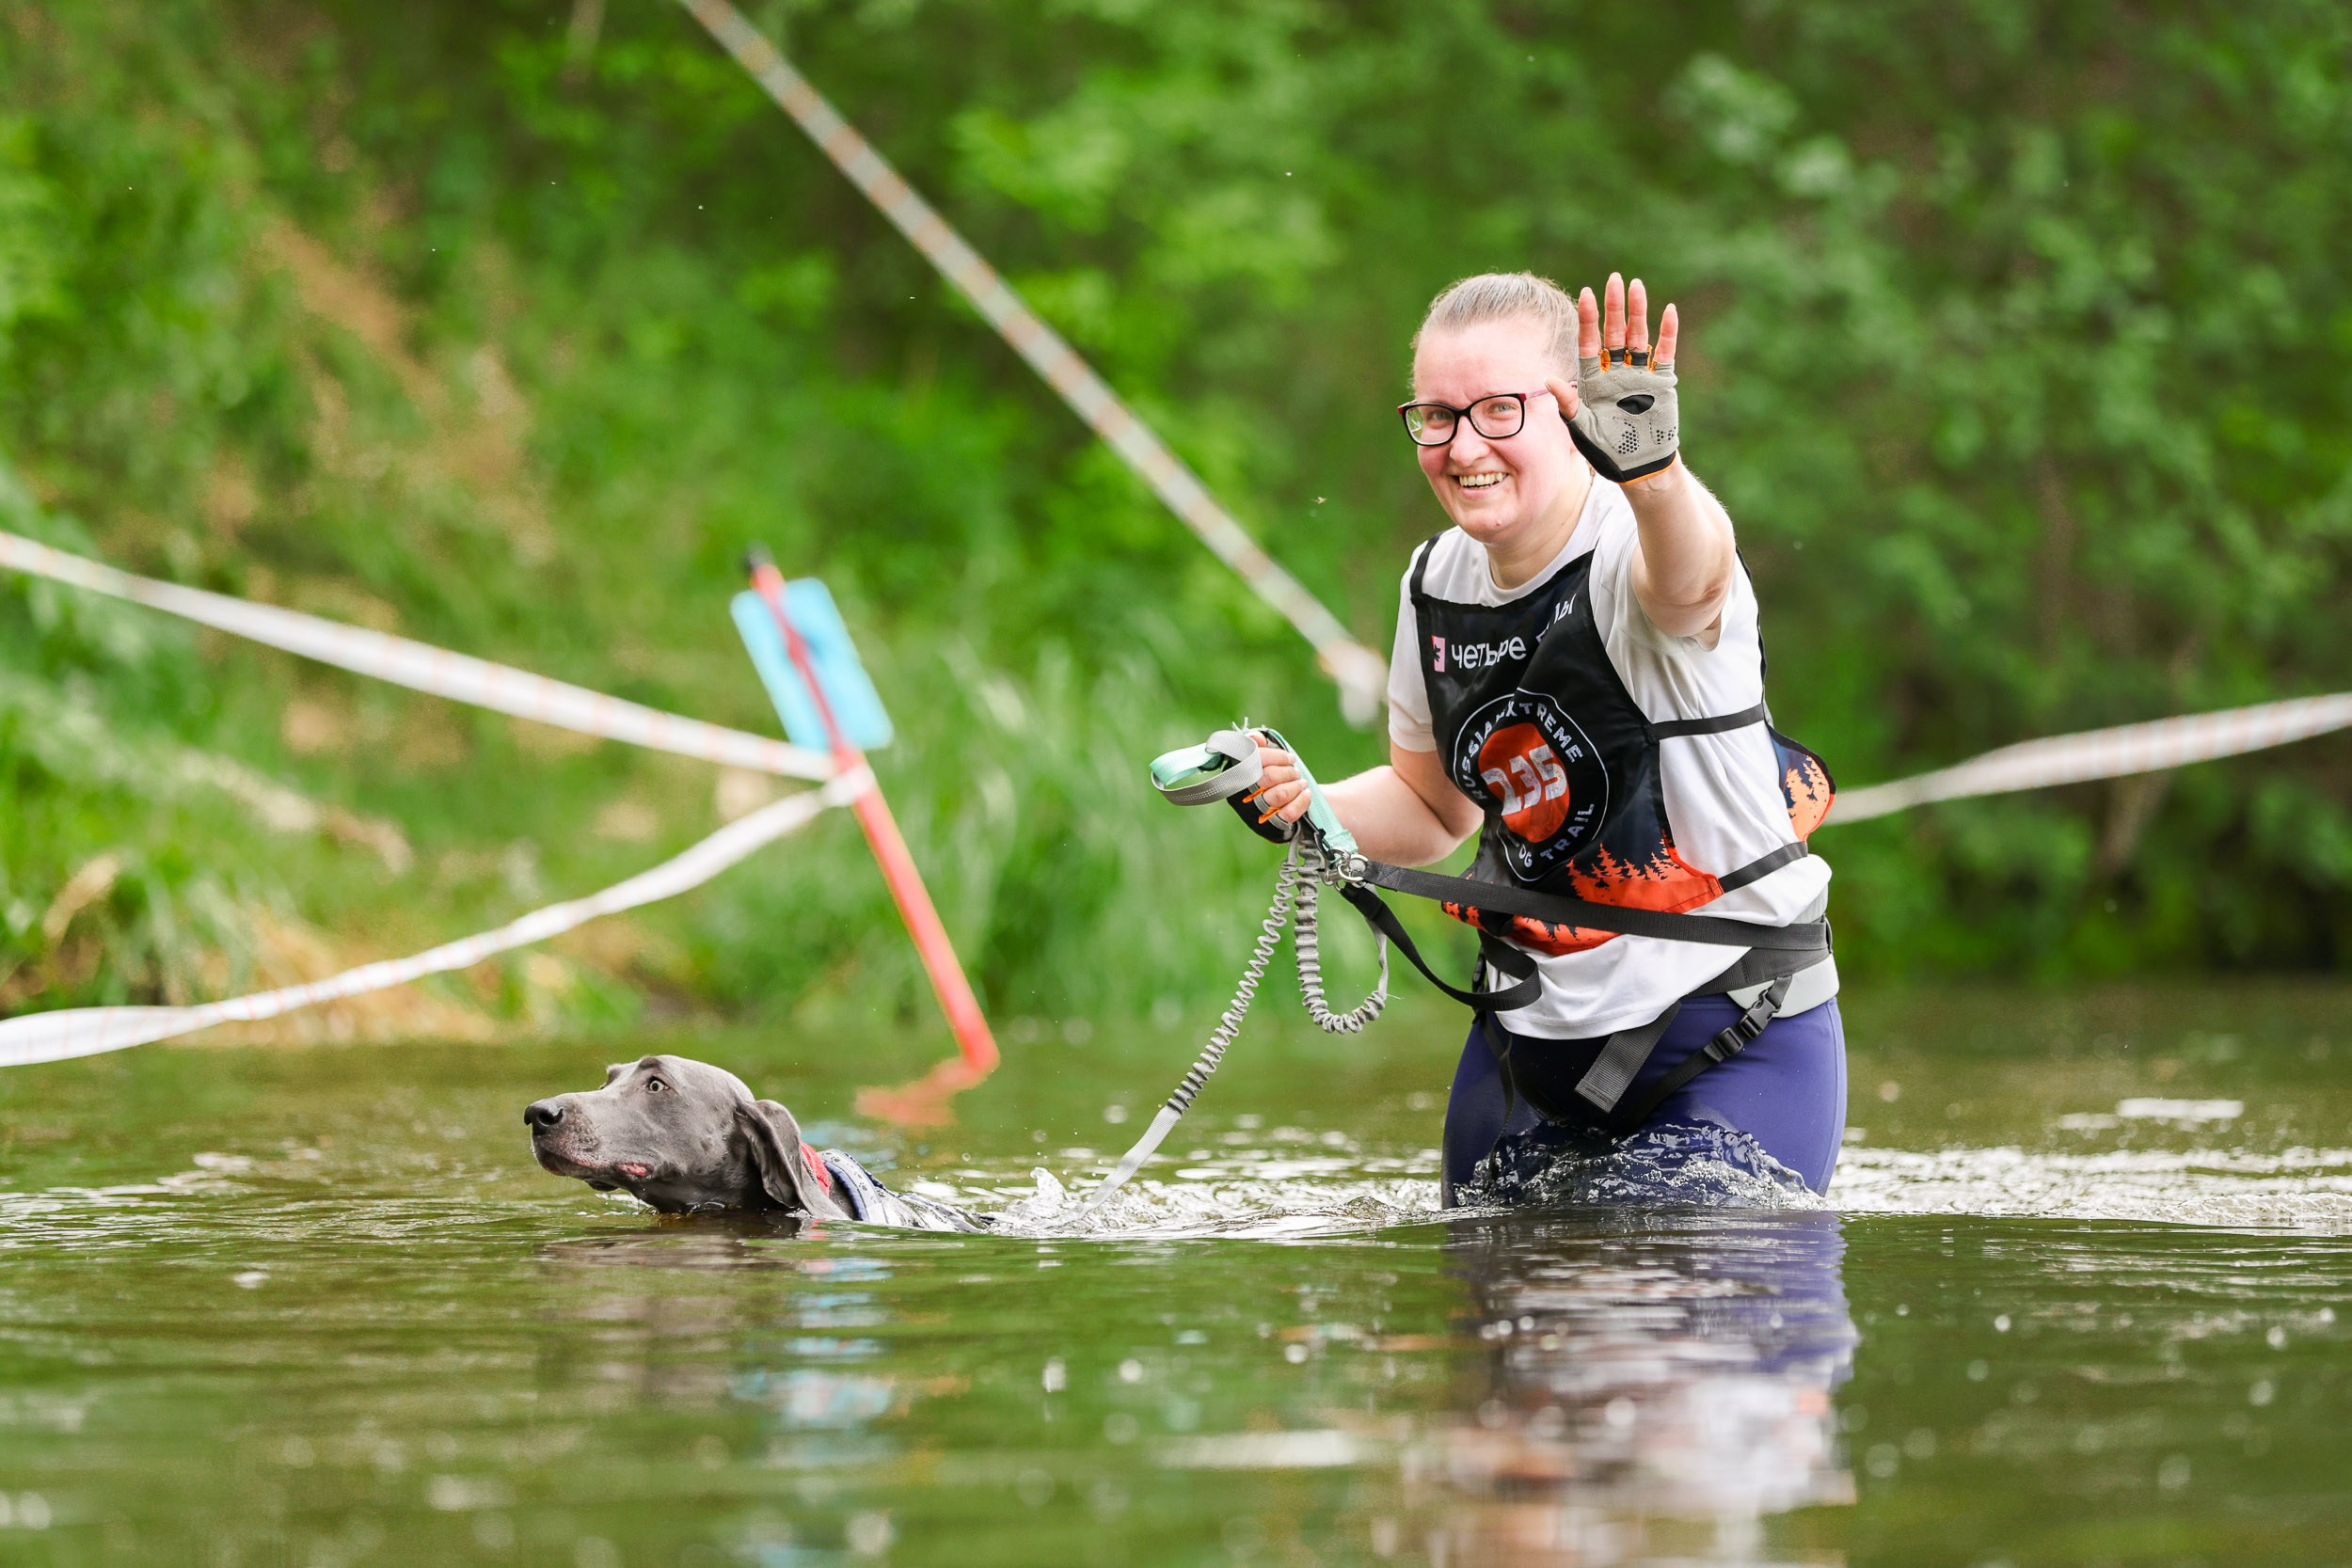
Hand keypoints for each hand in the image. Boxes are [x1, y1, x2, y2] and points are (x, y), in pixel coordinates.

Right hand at [1234, 734, 1307, 841]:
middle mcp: (1241, 797)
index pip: (1256, 760)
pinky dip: (1302, 801)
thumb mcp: (1266, 758)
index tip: (1290, 758)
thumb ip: (1258, 744)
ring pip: (1279, 794)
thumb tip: (1256, 738)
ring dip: (1295, 785)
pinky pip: (1289, 813)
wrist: (1290, 803)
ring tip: (1301, 783)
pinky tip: (1306, 793)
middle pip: (1269, 777)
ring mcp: (1256, 814)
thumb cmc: (1274, 777)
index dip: (1277, 756)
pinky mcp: (1271, 828)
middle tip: (1295, 772)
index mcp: (1236, 776)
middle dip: (1288, 772)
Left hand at [1546, 272, 1680, 485]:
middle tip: (1613, 278)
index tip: (1585, 294)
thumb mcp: (1582, 429)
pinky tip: (1667, 311)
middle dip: (1613, 307)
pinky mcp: (1662, 383)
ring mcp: (1640, 376)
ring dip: (1638, 313)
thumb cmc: (1606, 451)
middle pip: (1614, 333)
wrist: (1639, 468)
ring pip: (1638, 337)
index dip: (1588, 319)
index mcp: (1594, 381)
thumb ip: (1568, 405)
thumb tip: (1548, 380)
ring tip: (1636, 286)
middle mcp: (1616, 373)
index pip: (1589, 343)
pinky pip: (1665, 353)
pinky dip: (1667, 334)